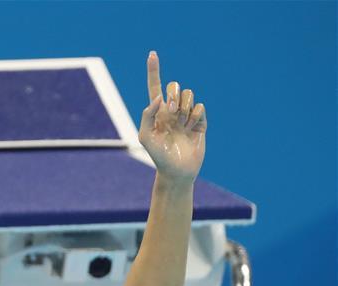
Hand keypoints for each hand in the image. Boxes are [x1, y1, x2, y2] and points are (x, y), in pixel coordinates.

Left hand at [138, 51, 205, 183]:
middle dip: (174, 95)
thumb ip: (147, 115)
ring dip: (185, 108)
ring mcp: (187, 115)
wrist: (177, 171)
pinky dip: (195, 115)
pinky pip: (200, 106)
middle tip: (171, 111)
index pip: (155, 87)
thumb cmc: (158, 156)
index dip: (154, 70)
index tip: (152, 53)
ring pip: (189, 94)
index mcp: (157, 112)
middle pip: (174, 86)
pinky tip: (191, 128)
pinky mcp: (200, 121)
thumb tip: (159, 98)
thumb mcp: (146, 136)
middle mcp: (172, 110)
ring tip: (182, 124)